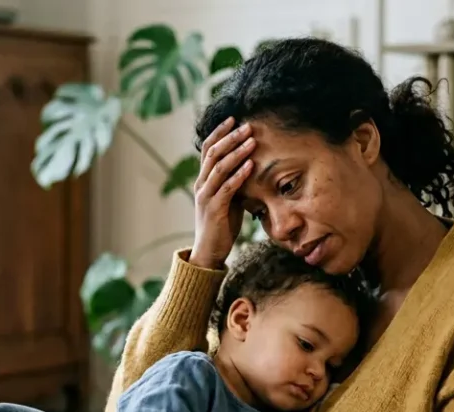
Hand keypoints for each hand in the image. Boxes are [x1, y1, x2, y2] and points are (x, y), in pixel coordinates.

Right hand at [190, 117, 255, 269]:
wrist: (209, 251)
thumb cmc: (221, 225)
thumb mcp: (228, 199)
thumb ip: (233, 182)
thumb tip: (250, 166)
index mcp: (203, 180)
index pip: (208, 149)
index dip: (219, 133)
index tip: (233, 119)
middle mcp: (201, 185)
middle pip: (213, 153)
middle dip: (230, 138)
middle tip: (247, 126)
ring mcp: (206, 196)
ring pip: (219, 167)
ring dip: (237, 152)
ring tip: (252, 141)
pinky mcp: (214, 209)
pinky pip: (227, 187)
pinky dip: (239, 174)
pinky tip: (251, 165)